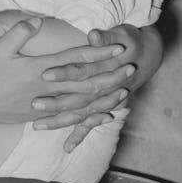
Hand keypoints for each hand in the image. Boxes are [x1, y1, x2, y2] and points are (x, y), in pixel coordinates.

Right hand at [0, 20, 126, 124]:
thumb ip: (18, 33)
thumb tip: (35, 20)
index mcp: (40, 70)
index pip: (75, 60)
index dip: (97, 53)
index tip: (117, 46)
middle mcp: (48, 89)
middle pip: (86, 84)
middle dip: (110, 76)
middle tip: (130, 68)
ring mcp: (47, 105)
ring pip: (83, 104)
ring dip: (105, 97)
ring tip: (125, 92)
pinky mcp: (44, 116)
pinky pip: (73, 118)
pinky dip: (91, 116)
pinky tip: (105, 116)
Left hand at [29, 24, 162, 148]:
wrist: (148, 55)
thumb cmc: (129, 41)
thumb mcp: (122, 34)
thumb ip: (106, 36)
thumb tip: (94, 34)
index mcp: (105, 68)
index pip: (82, 71)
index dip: (65, 73)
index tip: (45, 74)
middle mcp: (105, 88)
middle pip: (78, 97)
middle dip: (56, 102)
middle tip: (34, 104)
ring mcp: (105, 100)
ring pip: (81, 114)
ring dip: (60, 120)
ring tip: (37, 126)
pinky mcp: (104, 107)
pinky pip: (91, 124)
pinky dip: (80, 135)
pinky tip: (67, 148)